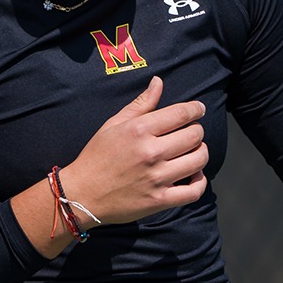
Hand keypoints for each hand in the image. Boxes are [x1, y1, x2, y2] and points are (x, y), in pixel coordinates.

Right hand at [57, 76, 208, 225]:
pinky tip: (193, 175)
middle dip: (196, 131)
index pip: (181, 113)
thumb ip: (140, 104)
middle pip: (195, 135)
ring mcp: (156, 178)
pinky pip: (194, 191)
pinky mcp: (159, 200)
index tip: (199, 110)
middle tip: (190, 133)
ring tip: (192, 153)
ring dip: (200, 153)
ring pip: (199, 160)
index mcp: (139, 130)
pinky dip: (200, 181)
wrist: (81, 194)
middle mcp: (150, 152)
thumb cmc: (96, 157)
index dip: (196, 109)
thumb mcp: (113, 124)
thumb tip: (158, 82)